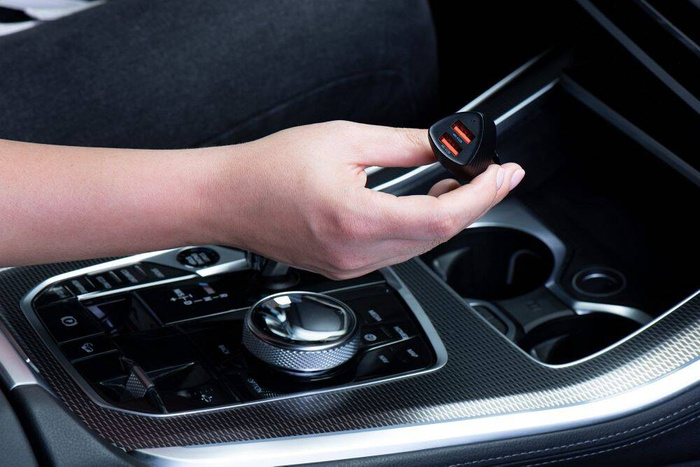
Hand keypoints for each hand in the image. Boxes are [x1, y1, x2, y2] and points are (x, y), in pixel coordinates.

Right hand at [199, 121, 524, 278]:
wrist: (229, 198)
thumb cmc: (270, 169)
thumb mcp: (344, 140)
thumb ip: (402, 145)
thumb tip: (442, 146)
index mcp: (357, 219)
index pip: (442, 217)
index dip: (482, 196)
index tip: (502, 175)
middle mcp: (356, 252)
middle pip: (438, 235)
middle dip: (473, 203)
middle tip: (489, 173)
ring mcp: (351, 266)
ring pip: (420, 247)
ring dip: (446, 216)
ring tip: (458, 183)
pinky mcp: (344, 268)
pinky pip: (397, 253)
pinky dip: (419, 229)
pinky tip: (422, 204)